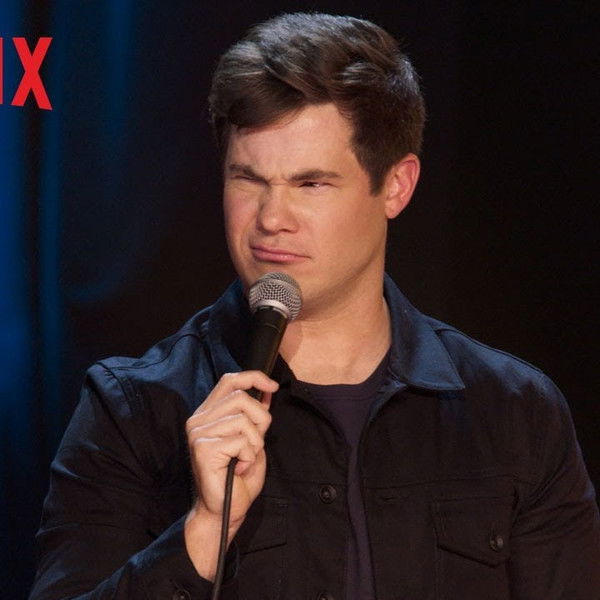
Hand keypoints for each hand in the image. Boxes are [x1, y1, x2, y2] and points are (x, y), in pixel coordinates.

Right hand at [183, 371, 276, 578]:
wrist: (225, 511)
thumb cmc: (238, 477)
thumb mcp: (253, 439)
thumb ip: (256, 415)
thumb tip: (268, 390)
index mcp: (208, 414)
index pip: (229, 380)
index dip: (253, 377)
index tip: (272, 386)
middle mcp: (198, 420)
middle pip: (242, 398)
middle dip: (260, 420)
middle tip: (256, 443)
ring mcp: (198, 433)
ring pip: (244, 420)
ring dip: (255, 442)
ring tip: (245, 459)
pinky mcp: (204, 448)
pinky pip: (242, 441)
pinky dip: (249, 456)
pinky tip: (239, 468)